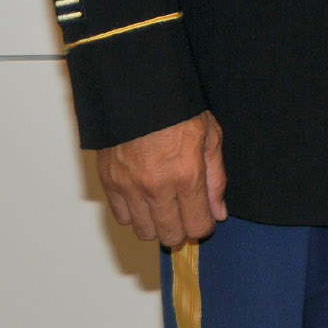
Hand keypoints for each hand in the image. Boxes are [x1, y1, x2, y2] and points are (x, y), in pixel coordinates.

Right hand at [97, 111, 226, 246]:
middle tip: (185, 214)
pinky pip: (122, 217)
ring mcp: (130, 187)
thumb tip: (218, 212)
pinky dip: (134, 214)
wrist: (139, 92)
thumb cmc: (179, 110)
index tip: (204, 217)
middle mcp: (157, 187)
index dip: (204, 225)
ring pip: (144, 231)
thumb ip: (216, 179)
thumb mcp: (210, 137)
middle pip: (170, 235)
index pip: (197, 226)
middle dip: (182, 230)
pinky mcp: (109, 183)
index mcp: (187, 175)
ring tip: (164, 206)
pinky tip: (144, 198)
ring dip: (157, 225)